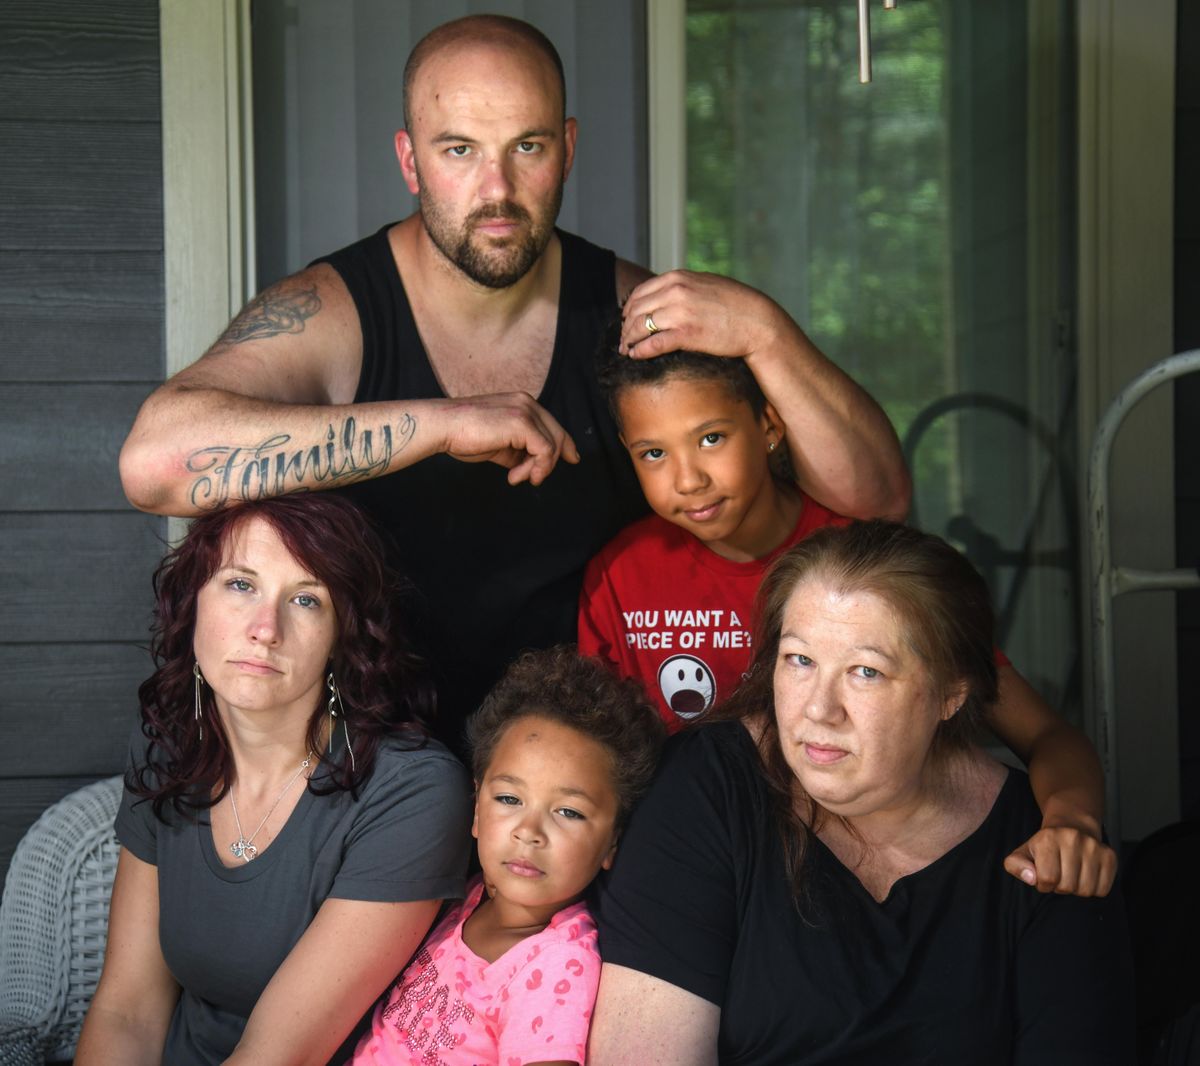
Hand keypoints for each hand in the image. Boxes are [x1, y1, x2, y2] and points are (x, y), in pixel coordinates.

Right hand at [439, 392, 578, 485]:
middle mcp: (527, 402)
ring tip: (517, 478)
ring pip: (552, 446)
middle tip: (536, 479)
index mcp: (521, 402)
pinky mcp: (522, 423)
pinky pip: (544, 451)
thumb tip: (530, 465)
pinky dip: (535, 468)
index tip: (572, 458)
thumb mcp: (498, 443)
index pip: (552, 424)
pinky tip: (516, 476)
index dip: (565, 444)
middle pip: (558, 434)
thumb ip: (517, 449)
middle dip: (552, 461)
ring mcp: (525, 411)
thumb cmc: (463, 435)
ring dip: (536, 469)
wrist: (443, 427)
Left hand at [619, 270, 785, 361]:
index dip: (629, 309)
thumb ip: (683, 286)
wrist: (758, 322)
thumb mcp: (705, 284)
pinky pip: (653, 343)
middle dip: (625, 326)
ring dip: (629, 340)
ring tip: (627, 350)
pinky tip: (635, 356)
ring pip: (639, 326)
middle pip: (635, 310)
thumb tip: (665, 293)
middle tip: (624, 339)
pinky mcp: (686, 335)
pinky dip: (640, 351)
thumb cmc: (735, 305)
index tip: (627, 321)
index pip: (640, 293)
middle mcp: (675, 291)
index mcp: (678, 277)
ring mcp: (680, 312)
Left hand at [1003, 824, 1116, 896]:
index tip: (1044, 876)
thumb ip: (1016, 865)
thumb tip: (1031, 878)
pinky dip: (1093, 888)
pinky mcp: (1110, 856)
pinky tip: (1086, 875)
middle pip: (1067, 887)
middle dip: (1060, 887)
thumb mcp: (1024, 851)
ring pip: (1086, 890)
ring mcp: (1093, 847)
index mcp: (1048, 839)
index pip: (1047, 879)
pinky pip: (1103, 889)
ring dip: (1077, 888)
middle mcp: (1072, 839)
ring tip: (1072, 874)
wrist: (1072, 824)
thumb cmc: (1045, 844)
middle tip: (1059, 874)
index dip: (1043, 884)